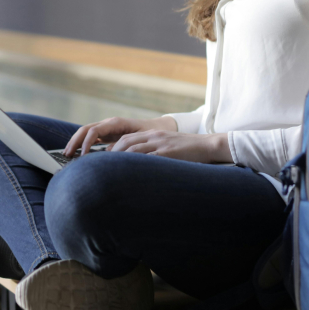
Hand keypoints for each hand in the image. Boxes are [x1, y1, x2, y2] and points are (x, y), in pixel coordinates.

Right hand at [63, 116, 176, 157]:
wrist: (158, 128)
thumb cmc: (150, 133)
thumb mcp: (139, 140)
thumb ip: (126, 147)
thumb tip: (111, 157)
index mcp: (116, 123)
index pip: (95, 130)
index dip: (86, 142)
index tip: (82, 155)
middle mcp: (109, 124)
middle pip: (85, 130)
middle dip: (75, 141)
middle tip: (66, 155)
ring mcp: (107, 128)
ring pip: (86, 133)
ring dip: (76, 142)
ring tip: (67, 155)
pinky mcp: (107, 134)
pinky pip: (91, 138)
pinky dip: (82, 145)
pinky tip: (78, 155)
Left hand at [110, 130, 229, 163]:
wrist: (208, 145)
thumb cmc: (189, 151)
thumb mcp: (168, 147)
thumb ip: (153, 153)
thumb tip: (139, 168)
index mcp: (152, 134)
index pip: (126, 139)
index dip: (113, 149)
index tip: (103, 160)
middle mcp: (154, 137)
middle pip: (126, 143)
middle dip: (111, 155)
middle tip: (100, 167)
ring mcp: (160, 144)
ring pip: (134, 150)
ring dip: (120, 161)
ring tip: (109, 173)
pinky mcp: (168, 153)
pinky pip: (149, 159)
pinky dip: (137, 167)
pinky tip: (129, 175)